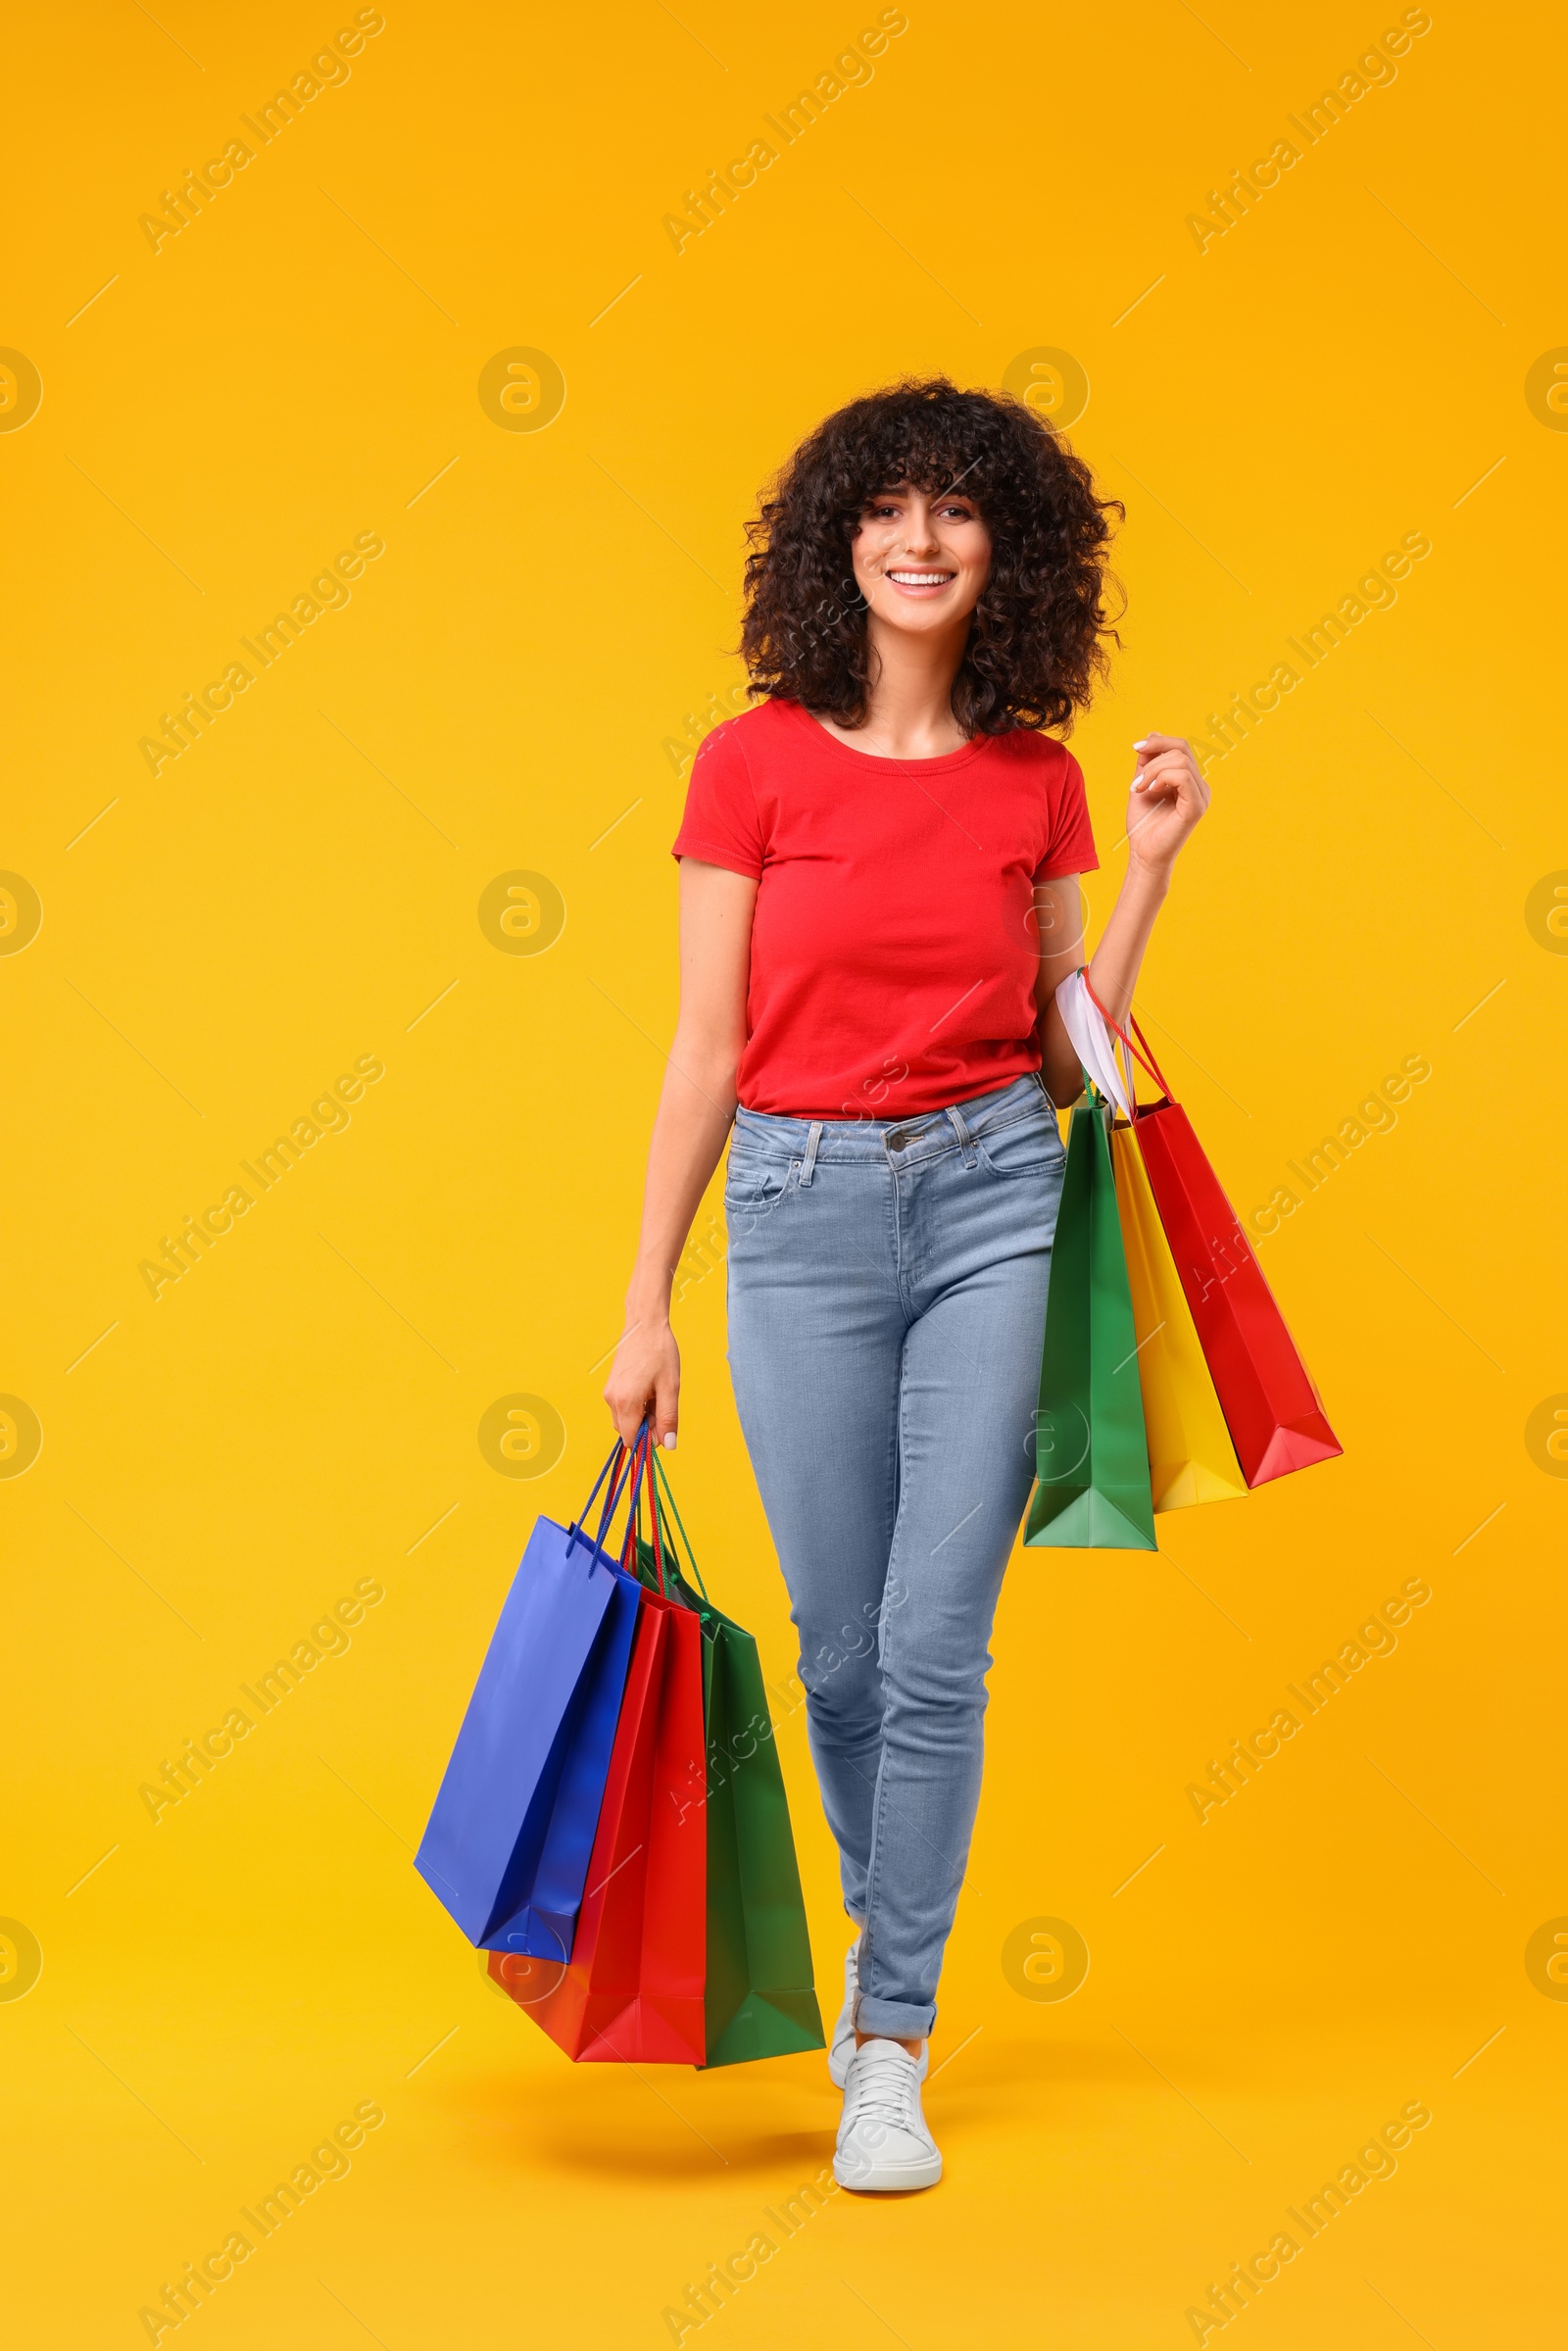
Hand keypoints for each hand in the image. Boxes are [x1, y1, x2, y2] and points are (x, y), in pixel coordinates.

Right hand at [603, 1312, 679, 1449]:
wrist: (644, 1324)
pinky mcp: (610, 1386)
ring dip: (641, 1416)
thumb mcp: (670, 1388)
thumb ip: (668, 1419)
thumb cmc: (660, 1353)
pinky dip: (635, 1406)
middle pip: (627, 1432)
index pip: (632, 1440)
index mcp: (626, 1403)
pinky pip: (621, 1407)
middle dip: (645, 1427)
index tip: (664, 1424)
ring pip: (624, 1420)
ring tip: (656, 1394)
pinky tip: (648, 1389)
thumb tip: (668, 1445)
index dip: (649, 1439)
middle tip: (662, 1404)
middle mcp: (612, 1400)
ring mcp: (609, 1393)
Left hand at [1126, 733, 1208, 875]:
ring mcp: (1201, 796)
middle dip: (1152, 758)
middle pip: (1181, 749)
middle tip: (1135, 782)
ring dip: (1153, 770)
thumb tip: (1154, 733)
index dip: (1158, 741)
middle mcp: (1200, 786)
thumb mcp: (1142, 783)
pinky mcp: (1197, 807)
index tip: (1135, 747)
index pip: (1180, 747)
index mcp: (1190, 780)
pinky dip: (1163, 777)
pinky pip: (1184, 777)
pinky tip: (1151, 790)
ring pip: (1181, 761)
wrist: (1142, 853)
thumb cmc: (1143, 824)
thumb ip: (1148, 761)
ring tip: (1138, 788)